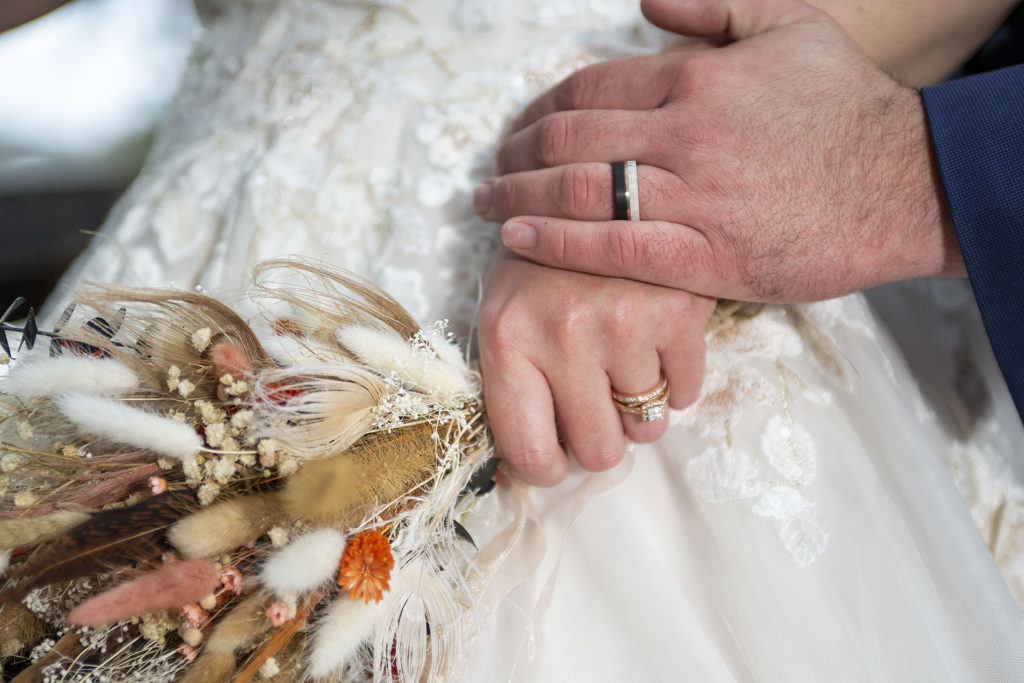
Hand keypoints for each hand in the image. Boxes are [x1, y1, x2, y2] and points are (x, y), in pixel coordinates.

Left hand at [473, 0, 963, 302]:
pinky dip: (556, 241)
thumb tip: (644, 1)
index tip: (517, 128)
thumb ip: (712, 9)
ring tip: (485, 203)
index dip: (537, 109)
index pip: (586, 88)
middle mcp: (683, 133)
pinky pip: (612, 248)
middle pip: (567, 138)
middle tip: (489, 168)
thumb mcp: (788, 27)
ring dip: (517, 196)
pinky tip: (516, 238)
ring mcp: (692, 196)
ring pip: (579, 191)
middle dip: (514, 153)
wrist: (906, 184)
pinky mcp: (705, 257)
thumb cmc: (849, 107)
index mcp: (695, 79)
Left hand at [478, 252, 713, 485]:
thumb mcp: (503, 318)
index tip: (555, 455)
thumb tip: (517, 478)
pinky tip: (655, 349)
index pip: (532, 454)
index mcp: (508, 339)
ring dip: (637, 409)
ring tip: (622, 365)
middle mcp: (565, 334)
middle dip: (598, 438)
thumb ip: (507, 394)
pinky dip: (675, 383)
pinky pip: (687, 394)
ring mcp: (626, 321)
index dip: (547, 468)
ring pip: (648, 429)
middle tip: (594, 402)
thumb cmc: (540, 266)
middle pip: (600, 452)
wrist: (593, 190)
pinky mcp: (680, 308)